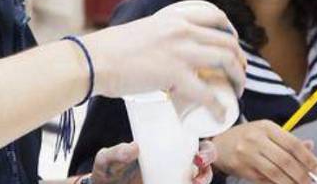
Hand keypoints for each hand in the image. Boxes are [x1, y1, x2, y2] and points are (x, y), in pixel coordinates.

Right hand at [83, 0, 246, 121]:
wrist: (95, 60)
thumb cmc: (110, 50)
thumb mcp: (143, 31)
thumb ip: (160, 37)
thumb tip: (165, 52)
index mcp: (175, 18)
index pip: (216, 17)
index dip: (231, 33)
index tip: (233, 46)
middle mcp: (183, 30)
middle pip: (227, 43)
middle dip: (239, 61)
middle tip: (238, 76)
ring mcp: (181, 52)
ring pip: (225, 62)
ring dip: (238, 79)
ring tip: (237, 93)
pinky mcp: (175, 75)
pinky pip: (207, 93)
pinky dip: (218, 106)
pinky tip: (221, 115)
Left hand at [90, 141, 216, 183]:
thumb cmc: (108, 171)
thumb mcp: (107, 160)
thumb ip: (117, 153)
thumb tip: (134, 147)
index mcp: (160, 144)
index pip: (187, 137)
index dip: (200, 142)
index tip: (198, 153)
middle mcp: (172, 159)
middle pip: (202, 155)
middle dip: (209, 157)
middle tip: (200, 164)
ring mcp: (172, 175)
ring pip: (200, 174)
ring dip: (205, 177)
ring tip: (196, 182)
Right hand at [211, 120, 316, 183]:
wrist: (219, 144)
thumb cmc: (246, 137)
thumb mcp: (267, 132)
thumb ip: (288, 140)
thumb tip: (310, 147)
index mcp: (266, 127)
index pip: (292, 143)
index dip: (308, 158)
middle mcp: (256, 138)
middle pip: (285, 160)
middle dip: (302, 175)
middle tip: (311, 182)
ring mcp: (247, 154)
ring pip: (275, 173)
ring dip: (291, 183)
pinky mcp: (242, 168)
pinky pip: (264, 180)